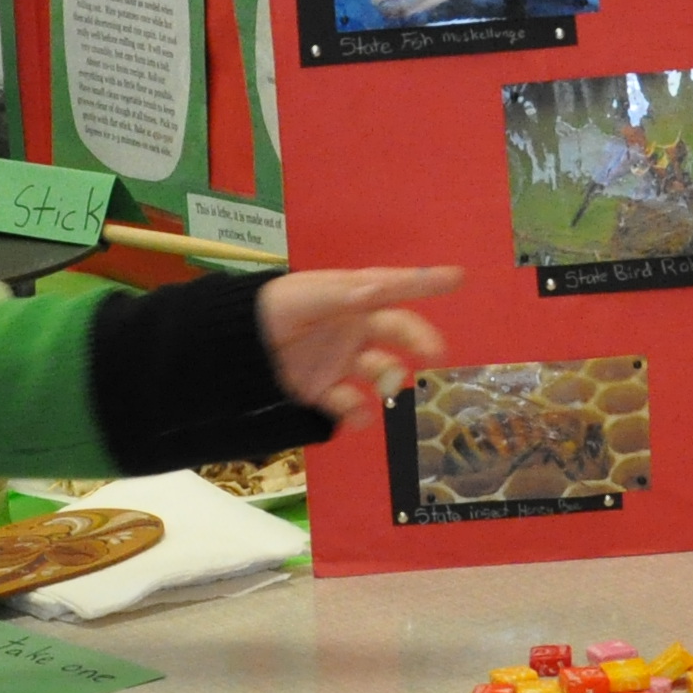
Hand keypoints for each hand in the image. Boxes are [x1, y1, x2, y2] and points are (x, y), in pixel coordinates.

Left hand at [256, 267, 459, 421]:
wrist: (233, 347)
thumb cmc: (271, 308)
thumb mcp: (303, 296)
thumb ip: (340, 295)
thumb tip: (378, 290)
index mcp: (350, 297)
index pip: (393, 286)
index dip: (425, 281)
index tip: (458, 277)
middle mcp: (354, 327)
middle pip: (396, 330)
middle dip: (418, 338)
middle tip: (436, 351)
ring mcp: (342, 360)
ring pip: (381, 370)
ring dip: (390, 378)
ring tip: (388, 388)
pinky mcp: (325, 390)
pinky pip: (351, 403)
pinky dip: (358, 411)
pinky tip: (358, 415)